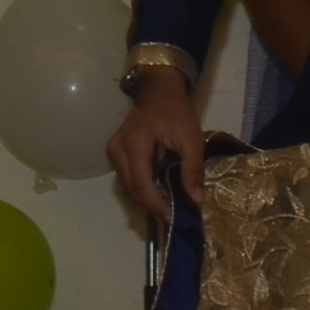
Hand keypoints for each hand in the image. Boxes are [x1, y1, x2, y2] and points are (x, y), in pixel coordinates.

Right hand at [108, 74, 204, 228]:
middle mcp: (117, 150)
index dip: (157, 204)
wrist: (158, 91)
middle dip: (153, 206)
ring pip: (127, 187)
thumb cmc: (176, 112)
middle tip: (175, 215)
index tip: (174, 217)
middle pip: (132, 189)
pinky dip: (142, 190)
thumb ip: (193, 169)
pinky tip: (160, 192)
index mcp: (134, 144)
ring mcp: (113, 152)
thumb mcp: (192, 139)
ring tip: (170, 205)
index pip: (141, 184)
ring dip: (147, 199)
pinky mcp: (115, 154)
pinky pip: (127, 179)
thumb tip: (197, 201)